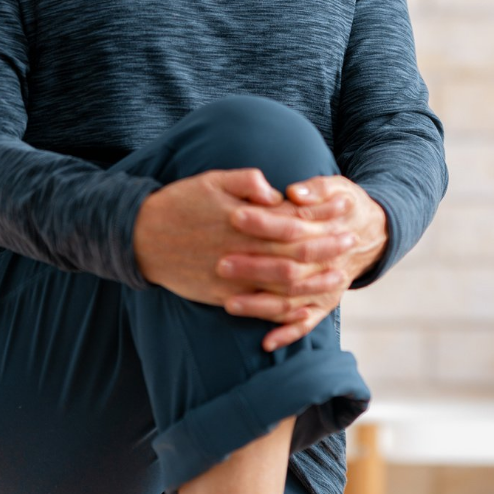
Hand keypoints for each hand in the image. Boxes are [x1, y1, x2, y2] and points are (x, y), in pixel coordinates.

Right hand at [132, 167, 356, 311]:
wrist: (140, 238)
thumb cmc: (178, 203)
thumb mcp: (210, 181)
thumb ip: (246, 181)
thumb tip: (276, 189)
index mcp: (243, 220)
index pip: (292, 219)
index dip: (321, 216)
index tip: (344, 208)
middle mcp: (242, 251)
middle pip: (295, 254)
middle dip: (327, 248)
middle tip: (353, 242)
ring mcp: (234, 278)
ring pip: (283, 285)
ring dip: (315, 281)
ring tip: (340, 276)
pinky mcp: (223, 297)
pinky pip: (260, 309)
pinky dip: (285, 312)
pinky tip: (306, 310)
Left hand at [217, 175, 388, 351]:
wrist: (372, 233)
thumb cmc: (344, 206)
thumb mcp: (337, 187)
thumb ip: (316, 188)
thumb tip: (295, 192)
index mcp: (327, 231)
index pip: (291, 228)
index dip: (263, 222)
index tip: (234, 216)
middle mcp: (327, 264)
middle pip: (288, 269)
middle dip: (254, 268)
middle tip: (221, 264)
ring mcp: (326, 288)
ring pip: (292, 301)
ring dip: (261, 305)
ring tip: (228, 304)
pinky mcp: (325, 304)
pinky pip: (307, 324)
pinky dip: (288, 334)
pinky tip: (266, 343)